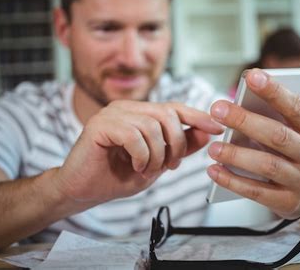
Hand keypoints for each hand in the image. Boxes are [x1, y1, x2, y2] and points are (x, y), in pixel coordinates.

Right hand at [54, 101, 222, 203]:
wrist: (82, 191)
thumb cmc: (116, 176)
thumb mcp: (157, 163)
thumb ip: (180, 147)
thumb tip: (206, 133)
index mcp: (139, 113)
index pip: (174, 107)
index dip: (197, 116)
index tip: (217, 128)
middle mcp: (126, 108)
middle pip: (167, 115)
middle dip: (177, 144)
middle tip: (170, 166)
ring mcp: (112, 113)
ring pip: (152, 127)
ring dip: (157, 156)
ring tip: (148, 170)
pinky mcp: (100, 124)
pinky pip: (134, 135)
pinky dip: (142, 156)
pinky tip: (136, 167)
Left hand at [207, 69, 299, 218]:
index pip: (297, 108)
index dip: (275, 91)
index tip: (251, 75)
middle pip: (278, 136)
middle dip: (245, 120)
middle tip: (217, 109)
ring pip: (267, 165)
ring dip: (237, 155)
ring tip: (213, 147)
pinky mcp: (288, 202)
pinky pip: (257, 192)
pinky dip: (233, 181)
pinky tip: (214, 171)